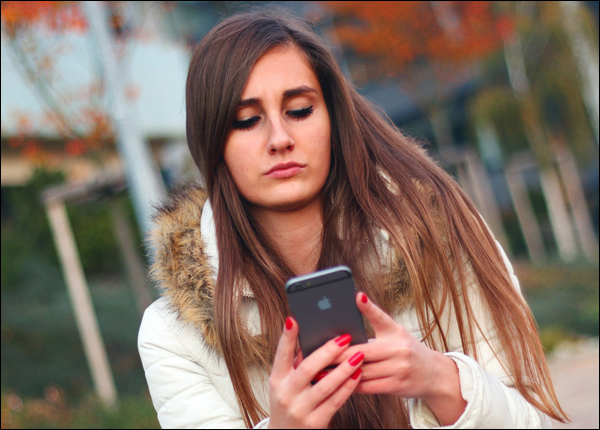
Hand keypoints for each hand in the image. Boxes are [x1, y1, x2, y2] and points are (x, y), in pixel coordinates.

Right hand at [268, 317, 363, 428]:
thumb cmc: (288, 403)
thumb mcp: (284, 385)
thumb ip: (296, 365)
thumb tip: (314, 340)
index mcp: (277, 380)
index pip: (281, 355)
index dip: (287, 337)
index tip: (294, 319)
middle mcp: (285, 394)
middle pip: (308, 368)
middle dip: (327, 352)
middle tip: (345, 338)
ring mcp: (300, 409)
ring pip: (325, 385)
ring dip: (344, 369)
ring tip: (358, 355)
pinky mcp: (315, 422)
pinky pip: (335, 401)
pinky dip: (347, 387)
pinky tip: (357, 375)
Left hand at [333, 292, 466, 425]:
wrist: (434, 374)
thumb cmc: (407, 350)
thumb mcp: (396, 332)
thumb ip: (375, 325)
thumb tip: (350, 314)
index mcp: (395, 332)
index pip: (380, 317)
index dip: (368, 306)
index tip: (357, 295)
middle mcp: (399, 349)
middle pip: (362, 351)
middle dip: (338, 354)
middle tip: (318, 353)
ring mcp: (399, 368)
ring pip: (363, 371)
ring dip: (341, 372)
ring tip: (321, 371)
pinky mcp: (397, 386)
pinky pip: (368, 387)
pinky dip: (352, 385)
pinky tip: (338, 384)